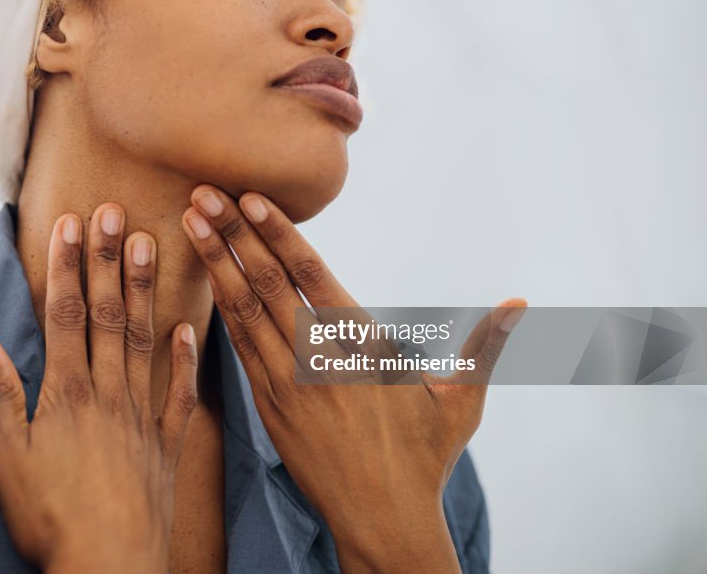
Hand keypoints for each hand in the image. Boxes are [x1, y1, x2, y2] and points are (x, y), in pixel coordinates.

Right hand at [0, 204, 198, 572]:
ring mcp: (142, 416)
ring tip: (152, 245)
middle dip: (109, 261)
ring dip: (145, 291)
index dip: (69, 266)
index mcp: (67, 393)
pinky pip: (180, 394)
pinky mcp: (166, 445)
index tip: (72, 223)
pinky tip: (190, 326)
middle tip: (117, 211)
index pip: (67, 315)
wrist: (109, 567)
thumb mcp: (9, 459)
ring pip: (144, 340)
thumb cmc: (50, 519)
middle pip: (108, 315)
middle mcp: (108, 393)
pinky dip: (184, 359)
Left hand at [181, 185, 526, 572]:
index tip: (251, 199)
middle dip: (234, 236)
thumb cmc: (425, 458)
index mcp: (363, 349)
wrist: (382, 522)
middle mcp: (319, 362)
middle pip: (270, 286)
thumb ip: (484, 345)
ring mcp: (288, 386)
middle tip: (203, 193)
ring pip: (245, 312)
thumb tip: (522, 302)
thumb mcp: (462, 401)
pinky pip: (240, 349)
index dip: (279, 234)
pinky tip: (207, 279)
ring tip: (192, 223)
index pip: (313, 278)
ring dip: (217, 264)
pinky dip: (222, 310)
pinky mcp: (269, 408)